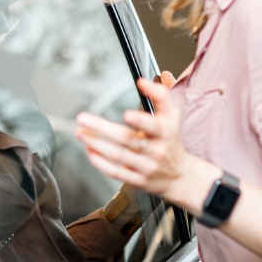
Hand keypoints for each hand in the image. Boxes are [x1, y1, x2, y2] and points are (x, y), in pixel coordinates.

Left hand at [74, 72, 217, 212]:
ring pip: (118, 156)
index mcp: (166, 132)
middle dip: (102, 128)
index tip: (126, 115)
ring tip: (80, 133)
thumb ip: (159, 95)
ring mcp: (146, 167)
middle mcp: (156, 150)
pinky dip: (100, 162)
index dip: (140, 121)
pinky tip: (89, 150)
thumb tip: (142, 81)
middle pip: (127, 139)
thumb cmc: (171, 139)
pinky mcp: (137, 180)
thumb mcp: (172, 115)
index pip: (153, 126)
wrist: (180, 175)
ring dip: (96, 143)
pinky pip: (116, 172)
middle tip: (82, 118)